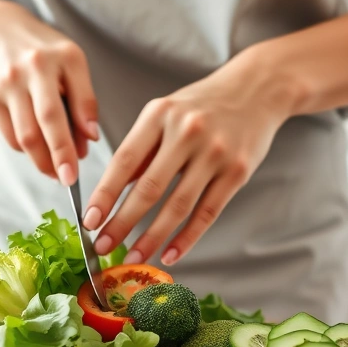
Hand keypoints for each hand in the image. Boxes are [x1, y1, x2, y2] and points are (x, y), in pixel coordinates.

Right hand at [0, 1, 99, 184]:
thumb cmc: (42, 51)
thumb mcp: (72, 63)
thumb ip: (84, 99)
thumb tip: (89, 138)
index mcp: (63, 58)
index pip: (76, 101)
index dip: (82, 132)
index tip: (83, 160)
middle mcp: (33, 68)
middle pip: (46, 121)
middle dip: (59, 155)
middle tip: (69, 180)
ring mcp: (8, 83)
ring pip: (26, 135)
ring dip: (41, 160)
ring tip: (55, 172)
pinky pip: (11, 135)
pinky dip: (26, 149)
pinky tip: (36, 151)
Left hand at [82, 50, 300, 265]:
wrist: (257, 88)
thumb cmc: (203, 104)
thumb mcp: (164, 113)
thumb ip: (140, 150)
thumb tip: (112, 192)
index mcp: (159, 114)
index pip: (125, 161)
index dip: (105, 194)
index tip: (90, 220)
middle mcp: (187, 132)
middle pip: (148, 188)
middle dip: (121, 222)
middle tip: (103, 246)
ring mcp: (215, 153)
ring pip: (177, 205)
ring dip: (152, 237)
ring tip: (134, 258)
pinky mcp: (237, 172)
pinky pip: (207, 212)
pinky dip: (187, 238)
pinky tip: (170, 254)